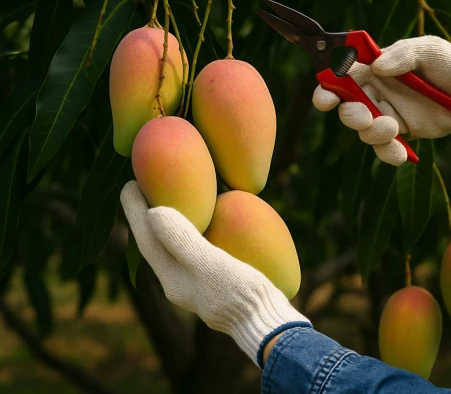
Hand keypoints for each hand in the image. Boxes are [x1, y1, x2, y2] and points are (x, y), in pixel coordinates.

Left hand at [120, 181, 306, 365]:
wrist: (267, 323)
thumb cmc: (239, 293)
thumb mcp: (211, 265)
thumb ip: (182, 240)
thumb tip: (152, 211)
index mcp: (171, 279)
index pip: (147, 239)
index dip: (135, 211)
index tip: (129, 182)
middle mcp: (180, 283)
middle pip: (157, 243)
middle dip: (148, 216)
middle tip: (143, 187)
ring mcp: (199, 284)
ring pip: (177, 248)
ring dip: (172, 224)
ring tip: (171, 200)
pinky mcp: (218, 282)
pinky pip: (198, 250)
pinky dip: (196, 232)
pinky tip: (211, 223)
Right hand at [312, 35, 450, 164]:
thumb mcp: (429, 49)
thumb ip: (402, 54)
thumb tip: (376, 67)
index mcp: (376, 67)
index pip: (342, 76)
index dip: (327, 87)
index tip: (326, 98)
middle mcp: (377, 91)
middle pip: (347, 107)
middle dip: (351, 114)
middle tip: (366, 116)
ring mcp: (388, 113)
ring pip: (364, 130)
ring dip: (372, 132)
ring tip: (392, 128)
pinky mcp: (402, 134)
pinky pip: (384, 147)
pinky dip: (387, 152)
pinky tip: (400, 152)